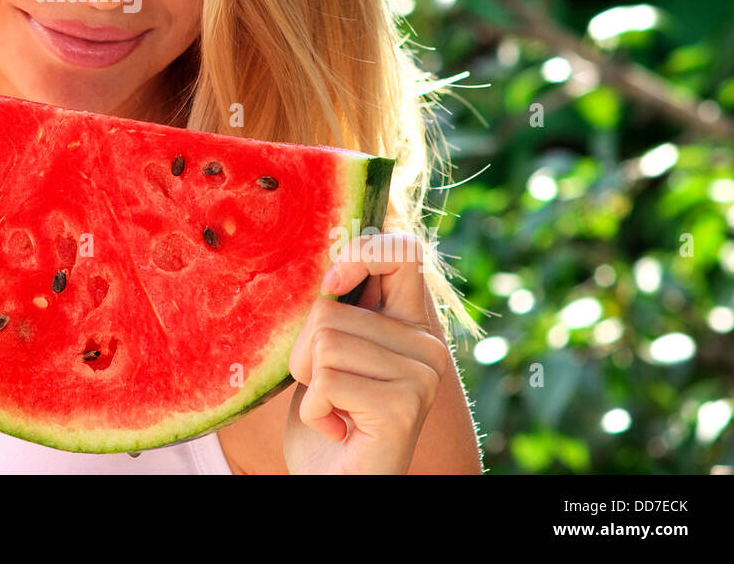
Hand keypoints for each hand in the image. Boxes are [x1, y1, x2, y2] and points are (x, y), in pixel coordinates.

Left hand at [283, 230, 450, 473]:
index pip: (402, 252)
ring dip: (309, 383)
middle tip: (327, 391)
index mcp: (411, 325)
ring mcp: (421, 376)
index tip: (332, 283)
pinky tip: (337, 430)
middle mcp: (427, 346)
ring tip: (333, 410)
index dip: (362, 252)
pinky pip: (327, 380)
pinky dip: (314, 410)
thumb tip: (331, 262)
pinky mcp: (403, 405)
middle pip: (331, 310)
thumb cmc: (327, 415)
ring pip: (325, 343)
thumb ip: (339, 308)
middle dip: (305, 352)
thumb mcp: (329, 350)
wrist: (333, 481)